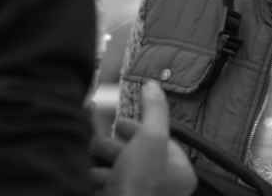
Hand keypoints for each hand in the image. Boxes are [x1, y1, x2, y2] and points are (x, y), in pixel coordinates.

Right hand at [89, 80, 196, 195]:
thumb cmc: (140, 184)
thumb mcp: (151, 138)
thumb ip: (154, 110)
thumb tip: (153, 85)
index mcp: (180, 174)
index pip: (161, 141)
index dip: (140, 129)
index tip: (123, 124)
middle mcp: (165, 188)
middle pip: (138, 155)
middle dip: (116, 146)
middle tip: (102, 143)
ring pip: (120, 170)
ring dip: (105, 163)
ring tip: (96, 163)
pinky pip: (109, 185)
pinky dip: (98, 179)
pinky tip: (91, 177)